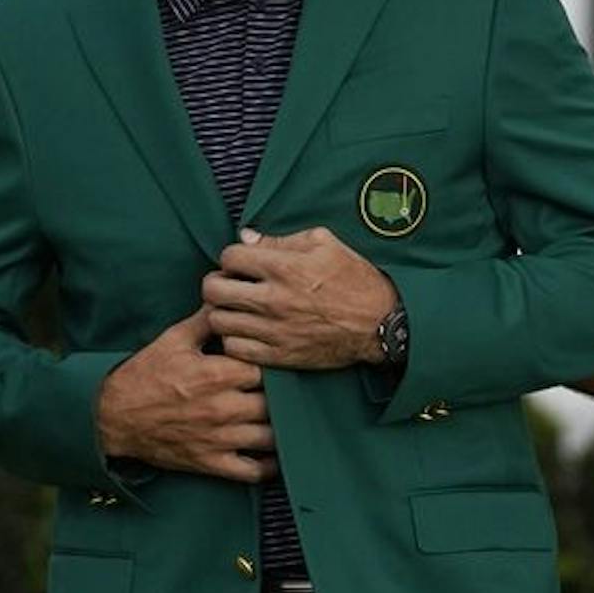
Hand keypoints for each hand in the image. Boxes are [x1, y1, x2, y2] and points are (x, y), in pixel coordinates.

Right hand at [96, 309, 274, 483]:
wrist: (111, 416)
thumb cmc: (144, 375)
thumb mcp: (174, 340)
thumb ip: (207, 321)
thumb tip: (228, 298)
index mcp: (217, 375)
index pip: (268, 369)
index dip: (275, 366)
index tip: (276, 364)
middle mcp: (223, 408)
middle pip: (275, 404)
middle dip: (282, 398)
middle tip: (285, 392)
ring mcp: (218, 439)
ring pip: (271, 438)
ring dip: (281, 430)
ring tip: (283, 420)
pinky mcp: (210, 463)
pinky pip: (252, 472)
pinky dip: (268, 466)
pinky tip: (273, 453)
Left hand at [203, 226, 396, 369]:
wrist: (381, 323)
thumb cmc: (354, 279)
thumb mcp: (324, 243)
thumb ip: (281, 239)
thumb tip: (247, 237)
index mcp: (284, 267)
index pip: (229, 256)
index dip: (232, 257)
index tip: (242, 263)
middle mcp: (274, 299)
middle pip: (213, 289)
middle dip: (217, 282)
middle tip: (230, 285)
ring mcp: (274, 330)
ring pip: (218, 321)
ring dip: (223, 312)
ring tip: (237, 309)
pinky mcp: (279, 355)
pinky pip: (235, 348)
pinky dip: (234, 339)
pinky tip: (248, 331)